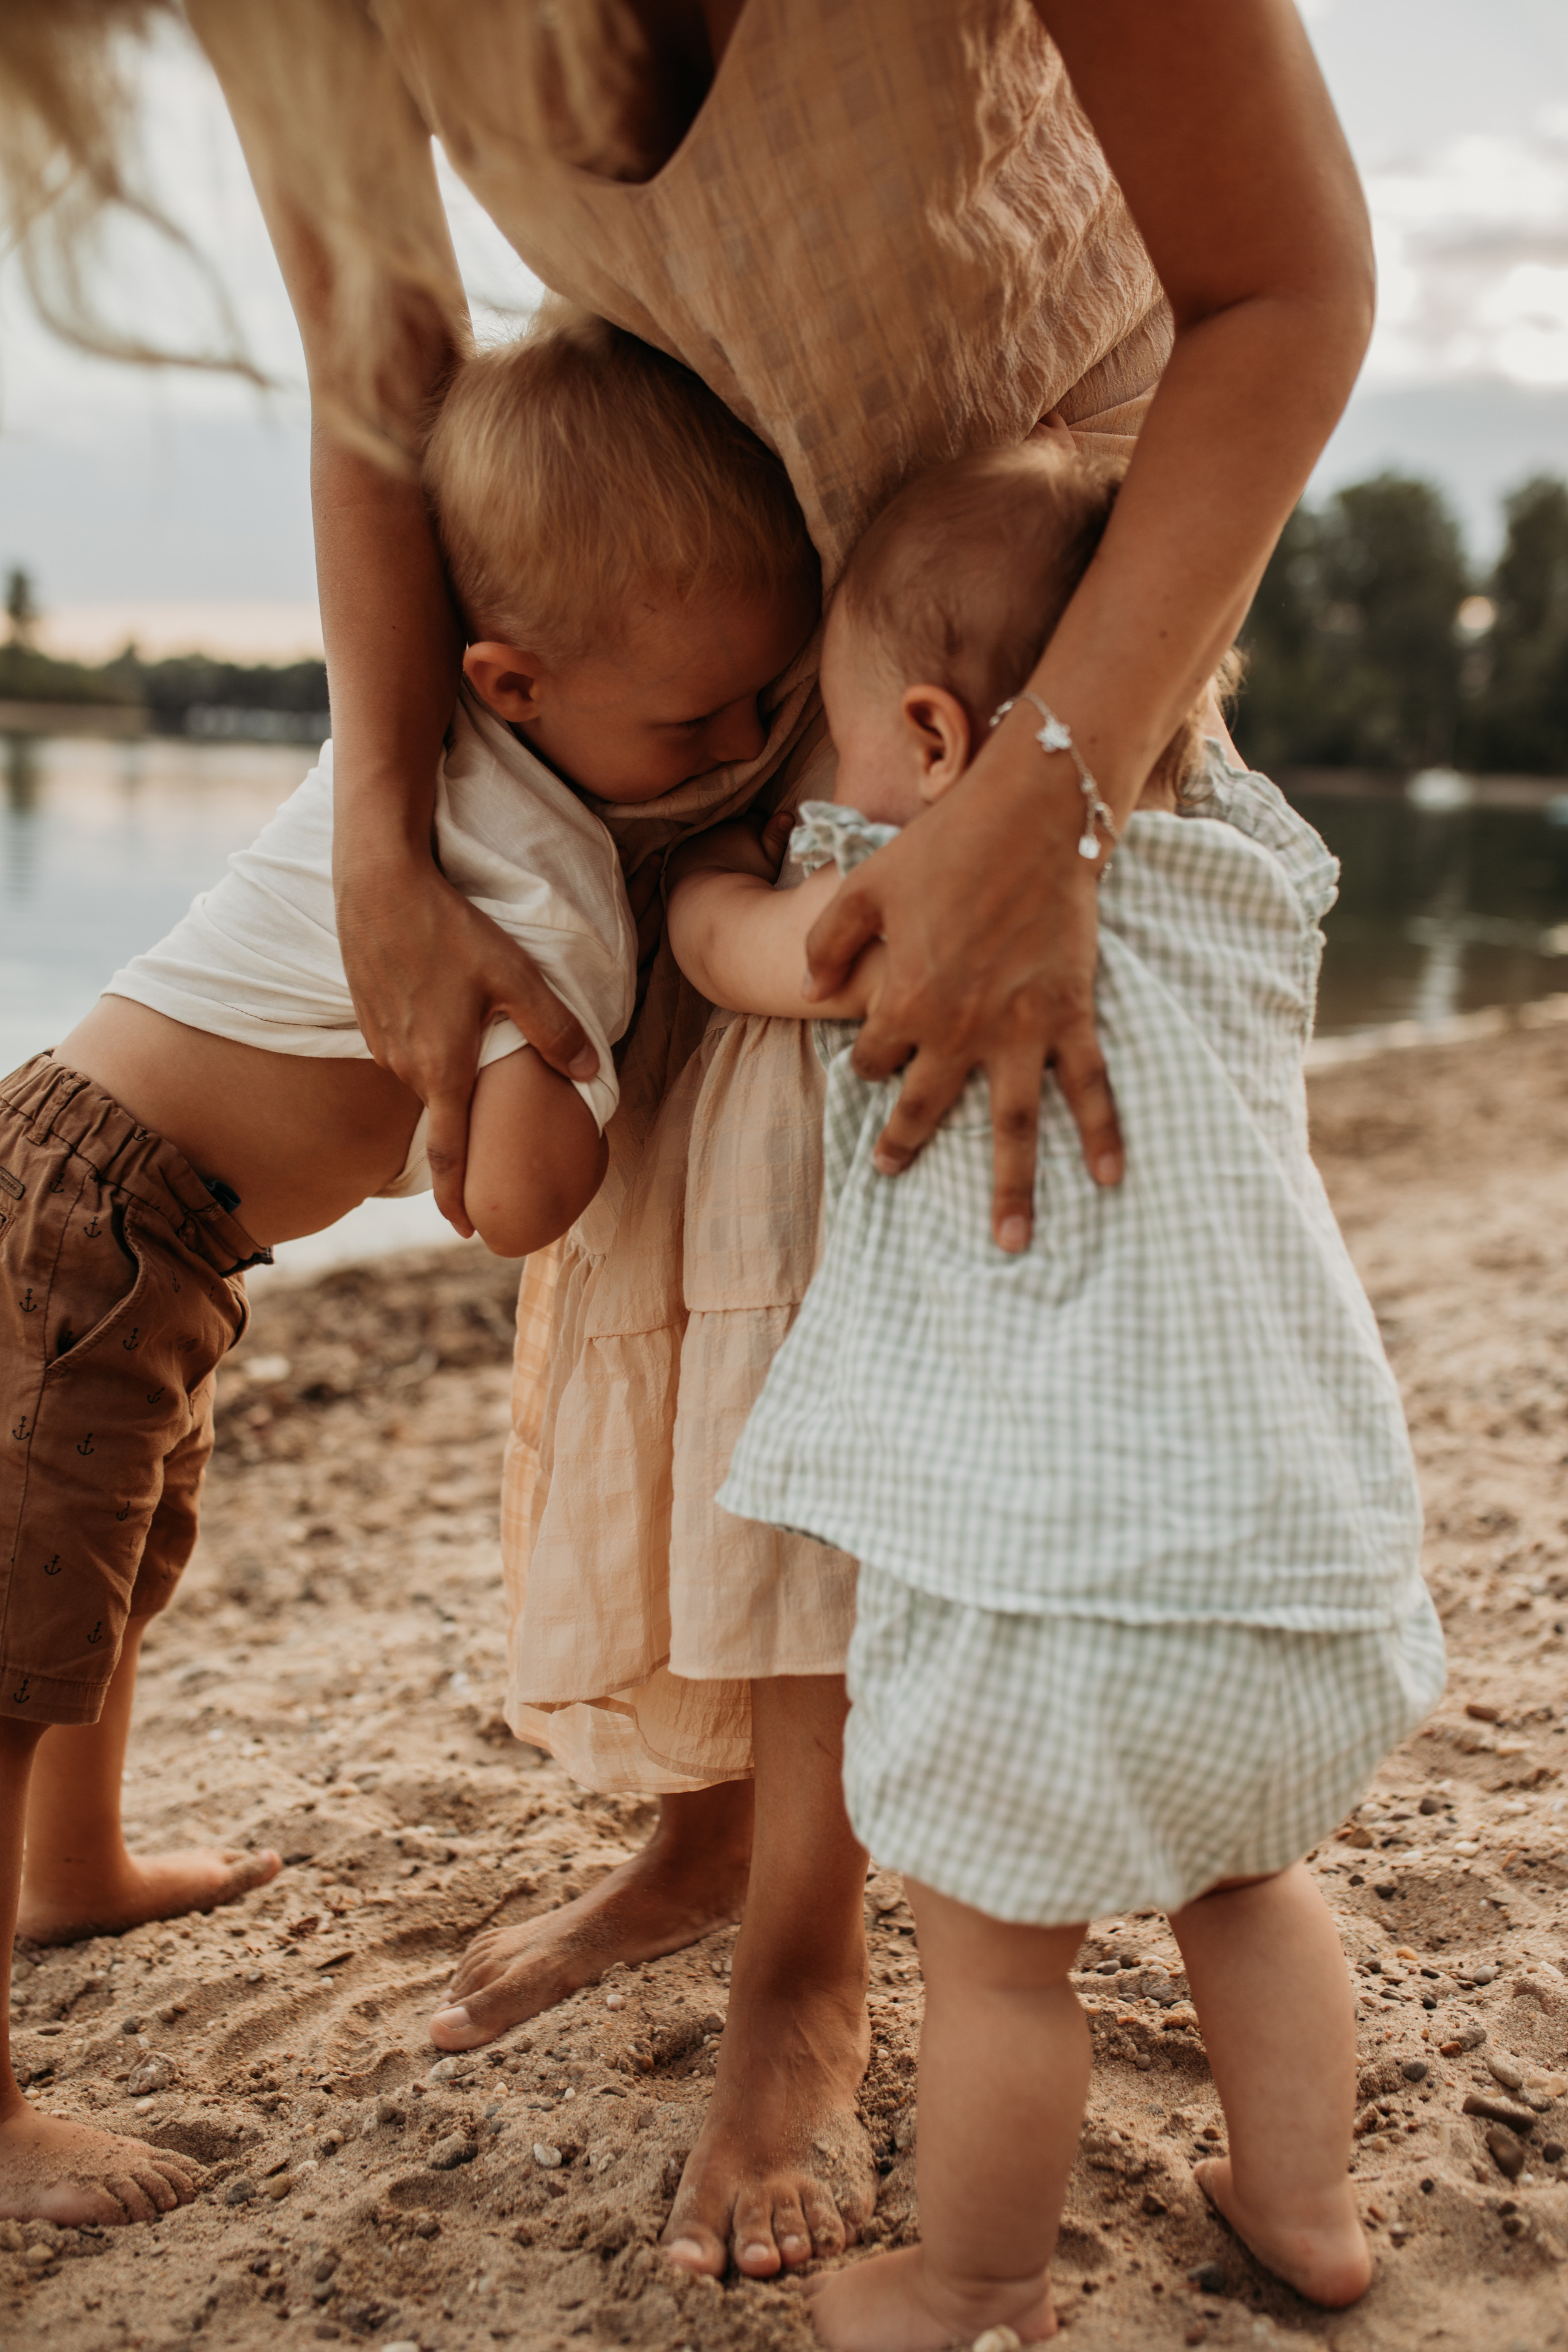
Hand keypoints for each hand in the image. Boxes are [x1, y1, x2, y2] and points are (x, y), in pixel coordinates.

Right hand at [337, 847, 597, 1234]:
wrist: (377, 881)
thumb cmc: (448, 928)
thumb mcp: (515, 975)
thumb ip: (553, 1028)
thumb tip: (590, 1073)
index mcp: (441, 1070)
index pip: (449, 1156)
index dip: (459, 1200)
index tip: (468, 1233)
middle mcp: (404, 1067)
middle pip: (440, 1114)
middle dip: (462, 1134)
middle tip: (492, 1142)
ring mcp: (379, 1042)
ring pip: (421, 1076)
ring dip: (443, 1078)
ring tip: (469, 1061)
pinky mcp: (365, 1014)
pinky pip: (402, 1048)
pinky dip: (424, 1048)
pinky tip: (440, 1015)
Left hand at [665, 806, 794, 891]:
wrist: (702, 898)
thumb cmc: (742, 882)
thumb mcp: (769, 866)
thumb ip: (777, 840)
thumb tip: (786, 815)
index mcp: (745, 827)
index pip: (757, 818)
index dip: (761, 830)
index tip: (761, 847)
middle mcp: (722, 825)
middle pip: (735, 825)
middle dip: (739, 835)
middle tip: (743, 858)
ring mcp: (701, 834)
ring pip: (716, 834)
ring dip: (720, 843)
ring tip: (724, 865)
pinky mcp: (683, 847)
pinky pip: (696, 844)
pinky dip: (702, 852)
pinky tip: (706, 867)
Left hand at [803, 724, 1122, 1252]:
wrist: (1031, 818)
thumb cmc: (943, 846)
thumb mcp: (863, 886)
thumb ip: (828, 941)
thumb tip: (809, 989)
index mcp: (903, 1003)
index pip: (871, 1057)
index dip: (864, 1058)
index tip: (869, 1055)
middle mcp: (959, 1032)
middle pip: (925, 1109)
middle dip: (903, 1146)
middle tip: (890, 1173)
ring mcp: (1020, 1032)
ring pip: (1013, 1129)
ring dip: (1011, 1190)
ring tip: (1011, 1243)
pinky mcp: (1069, 1017)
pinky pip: (1088, 1088)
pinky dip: (1102, 1134)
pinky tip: (1110, 1179)